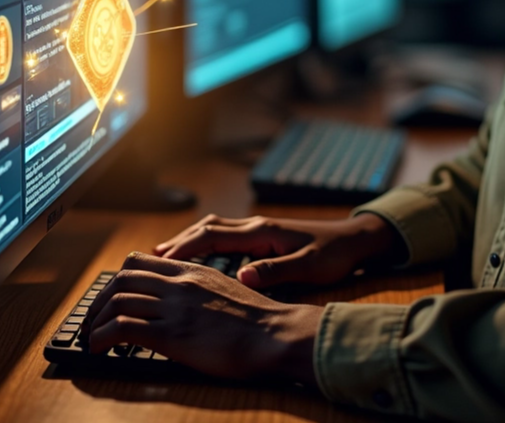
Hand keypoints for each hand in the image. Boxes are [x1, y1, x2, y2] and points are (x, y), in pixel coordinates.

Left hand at [80, 251, 322, 383]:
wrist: (273, 333)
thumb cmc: (256, 319)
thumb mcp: (224, 289)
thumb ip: (199, 289)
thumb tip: (181, 301)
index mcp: (192, 271)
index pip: (141, 262)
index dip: (119, 278)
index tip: (112, 296)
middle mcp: (179, 283)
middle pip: (123, 277)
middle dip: (100, 299)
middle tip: (93, 318)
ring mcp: (174, 307)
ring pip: (118, 299)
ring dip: (96, 319)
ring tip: (90, 336)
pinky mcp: (171, 335)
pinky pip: (124, 328)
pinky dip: (102, 337)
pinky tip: (97, 348)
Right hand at [153, 211, 404, 289]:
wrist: (354, 241)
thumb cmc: (334, 255)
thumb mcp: (308, 268)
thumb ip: (275, 272)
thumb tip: (241, 278)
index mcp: (261, 232)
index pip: (213, 236)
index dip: (185, 248)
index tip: (161, 260)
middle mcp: (256, 226)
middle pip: (208, 228)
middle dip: (179, 242)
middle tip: (150, 260)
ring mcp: (259, 230)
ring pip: (215, 229)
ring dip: (190, 240)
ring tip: (165, 257)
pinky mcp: (263, 236)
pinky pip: (225, 236)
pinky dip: (205, 243)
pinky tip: (199, 257)